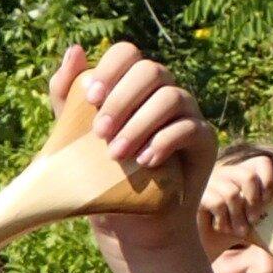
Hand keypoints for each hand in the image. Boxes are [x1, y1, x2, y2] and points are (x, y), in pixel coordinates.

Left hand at [49, 42, 215, 256]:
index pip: (127, 54)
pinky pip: (190, 127)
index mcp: (131, 86)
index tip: (90, 98)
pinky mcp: (204, 139)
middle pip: (151, 71)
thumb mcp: (74, 139)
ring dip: (139, 125)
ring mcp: (187, 114)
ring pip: (171, 97)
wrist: (128, 223)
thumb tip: (74, 50)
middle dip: (121, 100)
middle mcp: (162, 93)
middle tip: (99, 133)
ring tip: (117, 155)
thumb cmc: (100, 177)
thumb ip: (68, 98)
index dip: (110, 69)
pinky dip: (164, 142)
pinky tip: (144, 162)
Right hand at [198, 152, 272, 256]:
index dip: (269, 179)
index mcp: (243, 174)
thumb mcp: (261, 219)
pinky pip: (217, 202)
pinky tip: (221, 228)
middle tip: (255, 220)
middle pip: (248, 175)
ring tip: (239, 231)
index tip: (268, 201)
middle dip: (254, 200)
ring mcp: (209, 183)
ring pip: (232, 193)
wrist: (207, 248)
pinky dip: (224, 220)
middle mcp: (226, 173)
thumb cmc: (234, 231)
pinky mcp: (196, 196)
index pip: (261, 162)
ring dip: (239, 217)